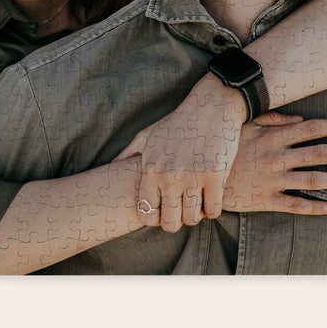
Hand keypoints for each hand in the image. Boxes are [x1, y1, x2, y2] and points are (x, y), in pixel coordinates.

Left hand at [115, 82, 245, 232]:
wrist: (211, 104)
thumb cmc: (179, 122)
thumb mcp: (147, 135)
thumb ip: (128, 154)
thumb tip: (111, 168)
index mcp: (151, 168)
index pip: (147, 214)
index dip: (157, 217)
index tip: (165, 209)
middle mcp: (169, 175)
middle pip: (170, 223)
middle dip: (177, 220)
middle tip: (184, 209)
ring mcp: (193, 176)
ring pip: (193, 219)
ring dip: (196, 214)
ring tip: (198, 201)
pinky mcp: (215, 175)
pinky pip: (213, 210)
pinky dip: (213, 208)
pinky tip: (212, 196)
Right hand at [223, 113, 326, 213]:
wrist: (200, 176)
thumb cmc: (223, 148)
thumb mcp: (243, 127)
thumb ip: (271, 121)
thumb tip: (297, 119)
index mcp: (272, 138)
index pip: (308, 130)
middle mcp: (276, 158)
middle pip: (318, 154)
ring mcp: (273, 180)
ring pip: (311, 180)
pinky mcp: (265, 200)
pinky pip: (294, 205)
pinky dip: (314, 207)